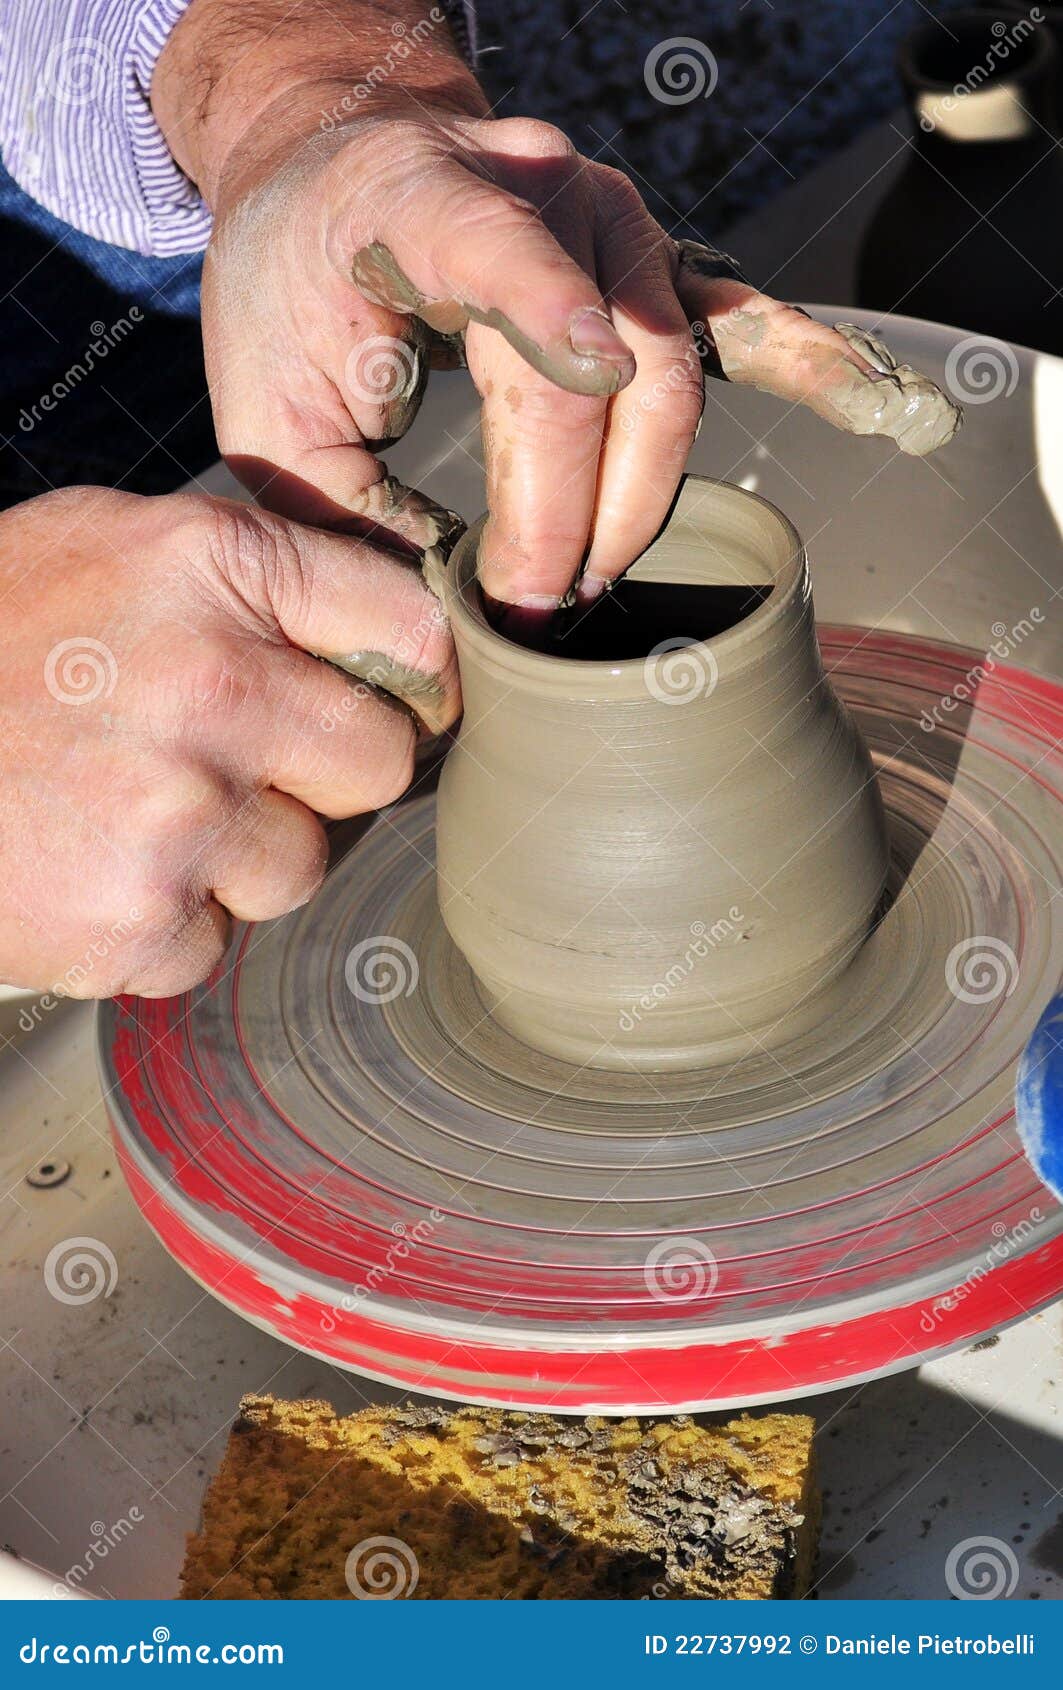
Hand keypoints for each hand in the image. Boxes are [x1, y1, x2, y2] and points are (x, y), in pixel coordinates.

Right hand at [0, 487, 457, 995]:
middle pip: (379, 764)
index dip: (412, 672)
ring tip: (130, 810)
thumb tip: (394, 627)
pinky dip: (161, 925)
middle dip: (322, 772)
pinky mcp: (136, 924)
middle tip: (233, 757)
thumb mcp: (111, 544)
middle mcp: (213, 687)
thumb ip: (253, 572)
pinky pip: (213, 944)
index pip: (410, 630)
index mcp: (214, 569)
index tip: (397, 696)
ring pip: (299, 867)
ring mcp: (178, 816)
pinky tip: (86, 867)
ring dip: (237, 856)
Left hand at [155, 2, 958, 613]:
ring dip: (646, 495)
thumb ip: (340, 511)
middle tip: (533, 613)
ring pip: (674, 371)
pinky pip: (743, 320)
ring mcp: (613, 225)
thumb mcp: (267, 403)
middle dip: (577, 512)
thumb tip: (433, 636)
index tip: (592, 378)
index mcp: (421, 195)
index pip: (499, 244)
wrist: (339, 172)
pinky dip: (812, 366)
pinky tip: (888, 408)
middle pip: (604, 366)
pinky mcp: (653, 264)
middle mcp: (542, 191)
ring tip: (594, 580)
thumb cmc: (293, 287)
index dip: (550, 304)